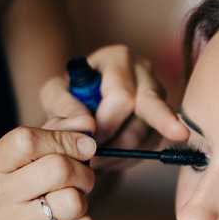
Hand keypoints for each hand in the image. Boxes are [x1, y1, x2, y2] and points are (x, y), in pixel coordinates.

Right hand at [0, 127, 96, 219]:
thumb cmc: (28, 202)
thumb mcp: (36, 161)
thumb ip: (59, 133)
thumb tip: (87, 122)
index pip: (26, 139)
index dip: (65, 139)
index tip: (85, 148)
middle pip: (58, 168)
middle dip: (83, 173)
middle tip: (82, 182)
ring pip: (73, 200)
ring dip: (83, 202)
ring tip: (70, 208)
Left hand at [40, 45, 188, 166]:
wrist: (83, 105)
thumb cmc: (70, 95)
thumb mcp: (54, 94)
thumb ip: (63, 106)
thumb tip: (86, 127)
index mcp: (118, 59)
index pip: (122, 95)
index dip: (106, 123)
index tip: (90, 137)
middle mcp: (144, 72)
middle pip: (152, 107)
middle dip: (131, 138)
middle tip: (136, 149)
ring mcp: (159, 95)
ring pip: (149, 132)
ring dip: (122, 153)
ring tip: (98, 160)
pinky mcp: (164, 119)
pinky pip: (152, 144)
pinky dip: (131, 158)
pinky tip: (112, 159)